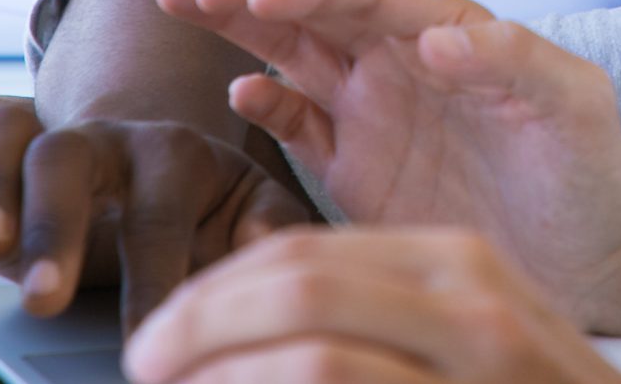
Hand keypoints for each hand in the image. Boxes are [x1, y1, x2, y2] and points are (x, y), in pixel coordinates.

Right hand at [0, 104, 308, 332]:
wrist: (135, 164)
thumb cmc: (195, 208)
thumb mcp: (244, 215)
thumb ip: (269, 231)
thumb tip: (280, 252)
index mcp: (174, 152)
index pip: (161, 209)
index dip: (153, 276)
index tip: (150, 341)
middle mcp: (104, 134)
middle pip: (72, 154)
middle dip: (56, 225)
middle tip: (46, 300)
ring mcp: (43, 130)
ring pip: (7, 132)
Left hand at [123, 229, 620, 383]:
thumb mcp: (464, 341)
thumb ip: (377, 320)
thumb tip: (248, 335)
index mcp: (457, 262)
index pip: (308, 250)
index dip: (219, 288)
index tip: (168, 331)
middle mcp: (471, 296)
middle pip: (295, 280)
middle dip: (197, 321)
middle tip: (144, 362)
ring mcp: (476, 357)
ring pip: (308, 347)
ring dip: (217, 370)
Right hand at [156, 0, 620, 330]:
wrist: (591, 262)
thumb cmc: (591, 174)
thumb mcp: (574, 105)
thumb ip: (516, 61)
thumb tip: (444, 37)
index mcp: (450, 31)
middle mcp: (404, 61)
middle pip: (314, 5)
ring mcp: (375, 111)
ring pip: (291, 51)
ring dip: (236, 25)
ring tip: (182, 0)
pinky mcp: (357, 168)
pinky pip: (299, 123)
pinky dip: (264, 102)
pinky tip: (237, 91)